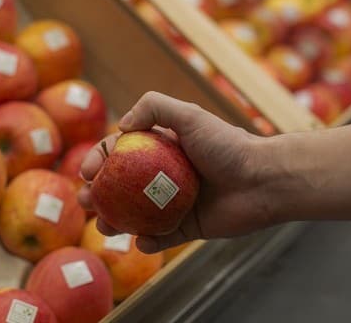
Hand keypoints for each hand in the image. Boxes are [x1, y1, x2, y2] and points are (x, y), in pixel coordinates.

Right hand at [79, 92, 280, 252]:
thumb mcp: (190, 116)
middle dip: (98, 195)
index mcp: (162, 148)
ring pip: (135, 215)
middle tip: (86, 201)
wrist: (264, 180)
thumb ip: (154, 107)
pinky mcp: (189, 228)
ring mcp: (175, 203)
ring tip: (104, 226)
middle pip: (121, 186)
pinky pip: (163, 238)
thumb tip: (121, 126)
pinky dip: (149, 242)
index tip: (86, 173)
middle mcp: (164, 175)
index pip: (120, 153)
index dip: (99, 161)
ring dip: (115, 222)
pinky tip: (142, 241)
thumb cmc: (228, 145)